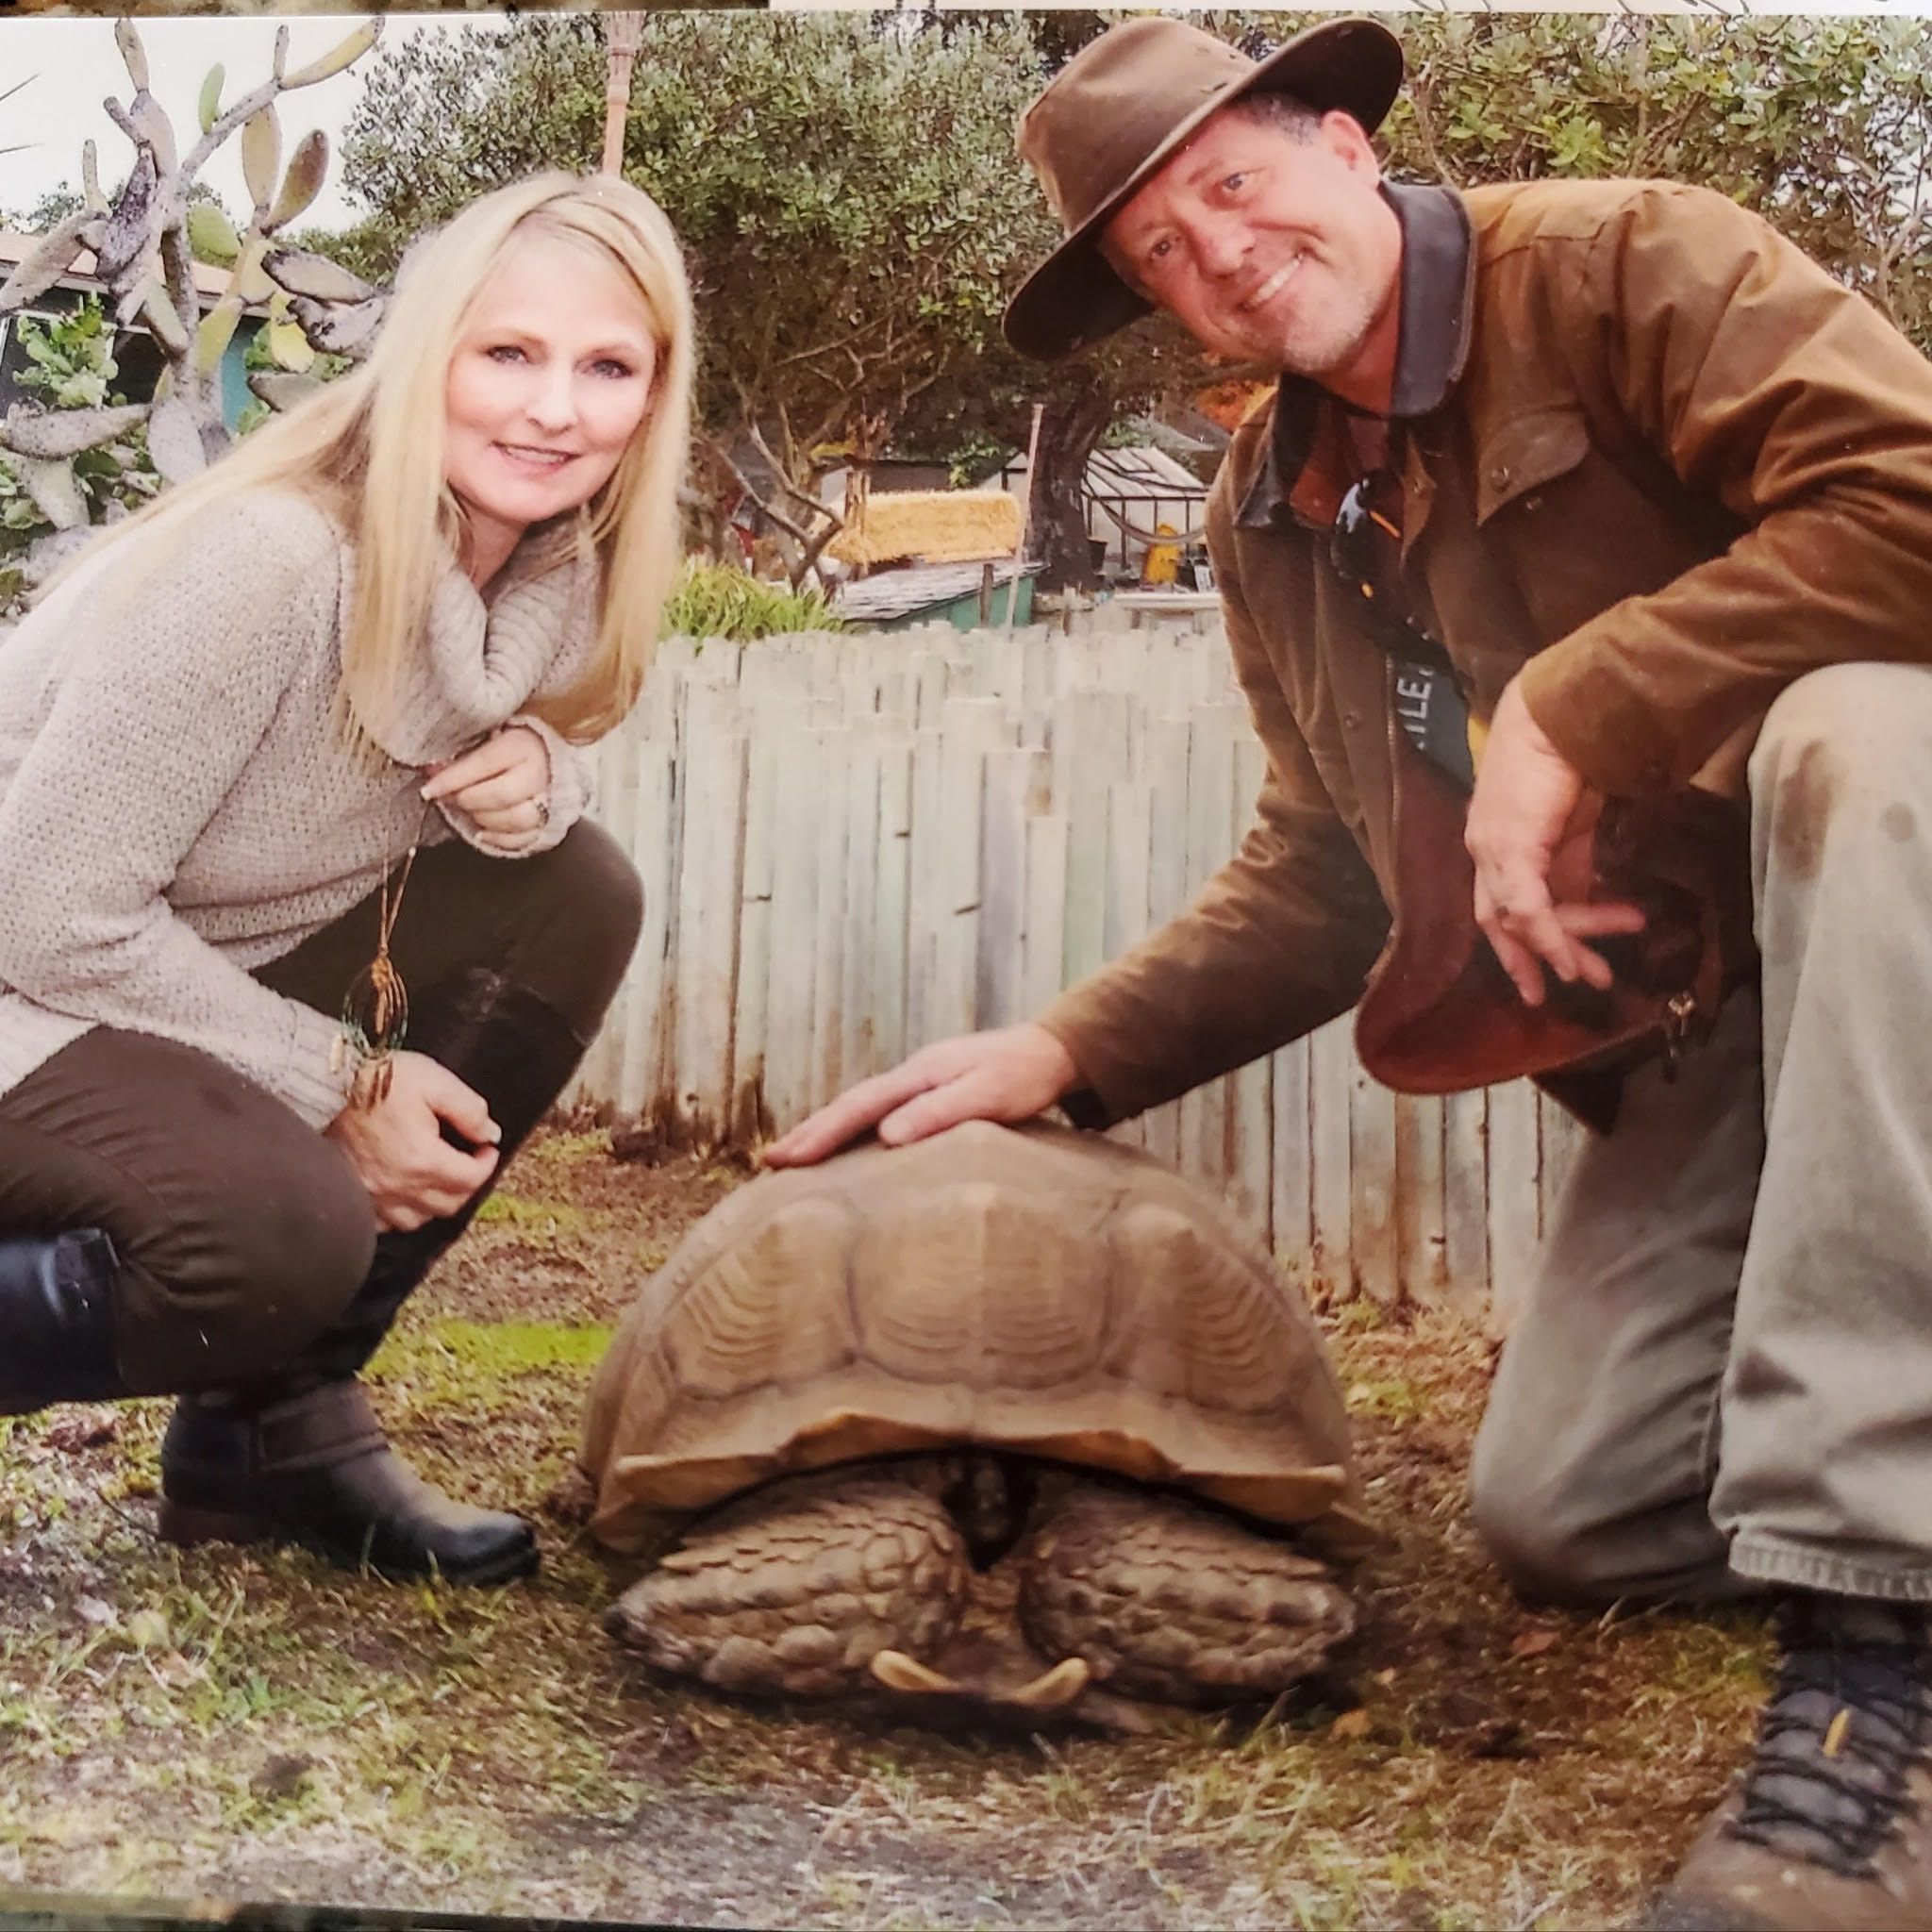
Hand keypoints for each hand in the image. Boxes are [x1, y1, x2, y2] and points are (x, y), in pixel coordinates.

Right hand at [325, 1050, 501, 1230]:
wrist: (323, 1084)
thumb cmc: (376, 1079)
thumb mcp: (433, 1081)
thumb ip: (469, 1110)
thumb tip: (489, 1134)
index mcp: (422, 1159)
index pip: (471, 1179)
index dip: (487, 1164)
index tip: (486, 1150)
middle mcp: (398, 1186)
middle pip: (449, 1204)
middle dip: (467, 1184)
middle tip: (469, 1162)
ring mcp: (373, 1196)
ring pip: (418, 1219)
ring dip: (435, 1202)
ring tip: (439, 1179)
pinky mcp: (352, 1195)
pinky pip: (385, 1223)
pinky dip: (401, 1212)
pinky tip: (404, 1193)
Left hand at [420, 726, 550, 844]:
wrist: (546, 759)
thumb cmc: (509, 748)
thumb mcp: (485, 740)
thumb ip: (461, 755)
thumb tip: (431, 770)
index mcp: (521, 745)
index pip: (483, 763)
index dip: (452, 779)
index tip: (429, 789)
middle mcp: (538, 773)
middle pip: (501, 795)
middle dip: (469, 800)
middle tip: (452, 798)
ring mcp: (547, 801)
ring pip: (515, 820)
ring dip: (484, 820)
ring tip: (470, 811)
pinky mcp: (547, 824)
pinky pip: (523, 839)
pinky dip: (498, 839)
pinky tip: (482, 831)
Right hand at [761, 1023, 1079, 1167]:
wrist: (1054, 1050)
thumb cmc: (1025, 1076)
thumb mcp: (989, 1094)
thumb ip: (940, 1112)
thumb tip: (887, 1136)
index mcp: (919, 1074)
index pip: (859, 1107)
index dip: (821, 1134)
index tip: (788, 1159)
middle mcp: (912, 1076)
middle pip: (849, 1105)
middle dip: (808, 1133)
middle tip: (768, 1163)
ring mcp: (919, 1083)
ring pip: (860, 1108)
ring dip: (825, 1132)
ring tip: (791, 1158)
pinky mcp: (931, 1094)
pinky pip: (879, 1113)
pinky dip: (853, 1130)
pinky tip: (845, 1149)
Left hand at [1464, 679, 1644, 1005]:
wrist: (1564, 715)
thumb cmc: (1570, 754)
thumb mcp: (1572, 821)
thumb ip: (1571, 860)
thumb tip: (1588, 895)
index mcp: (1493, 840)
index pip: (1498, 903)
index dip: (1521, 941)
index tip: (1549, 971)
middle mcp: (1484, 849)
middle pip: (1502, 920)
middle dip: (1537, 957)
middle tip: (1575, 982)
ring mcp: (1491, 850)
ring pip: (1520, 920)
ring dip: (1562, 950)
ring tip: (1597, 974)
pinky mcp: (1510, 849)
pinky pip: (1528, 911)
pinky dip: (1551, 939)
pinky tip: (1572, 961)